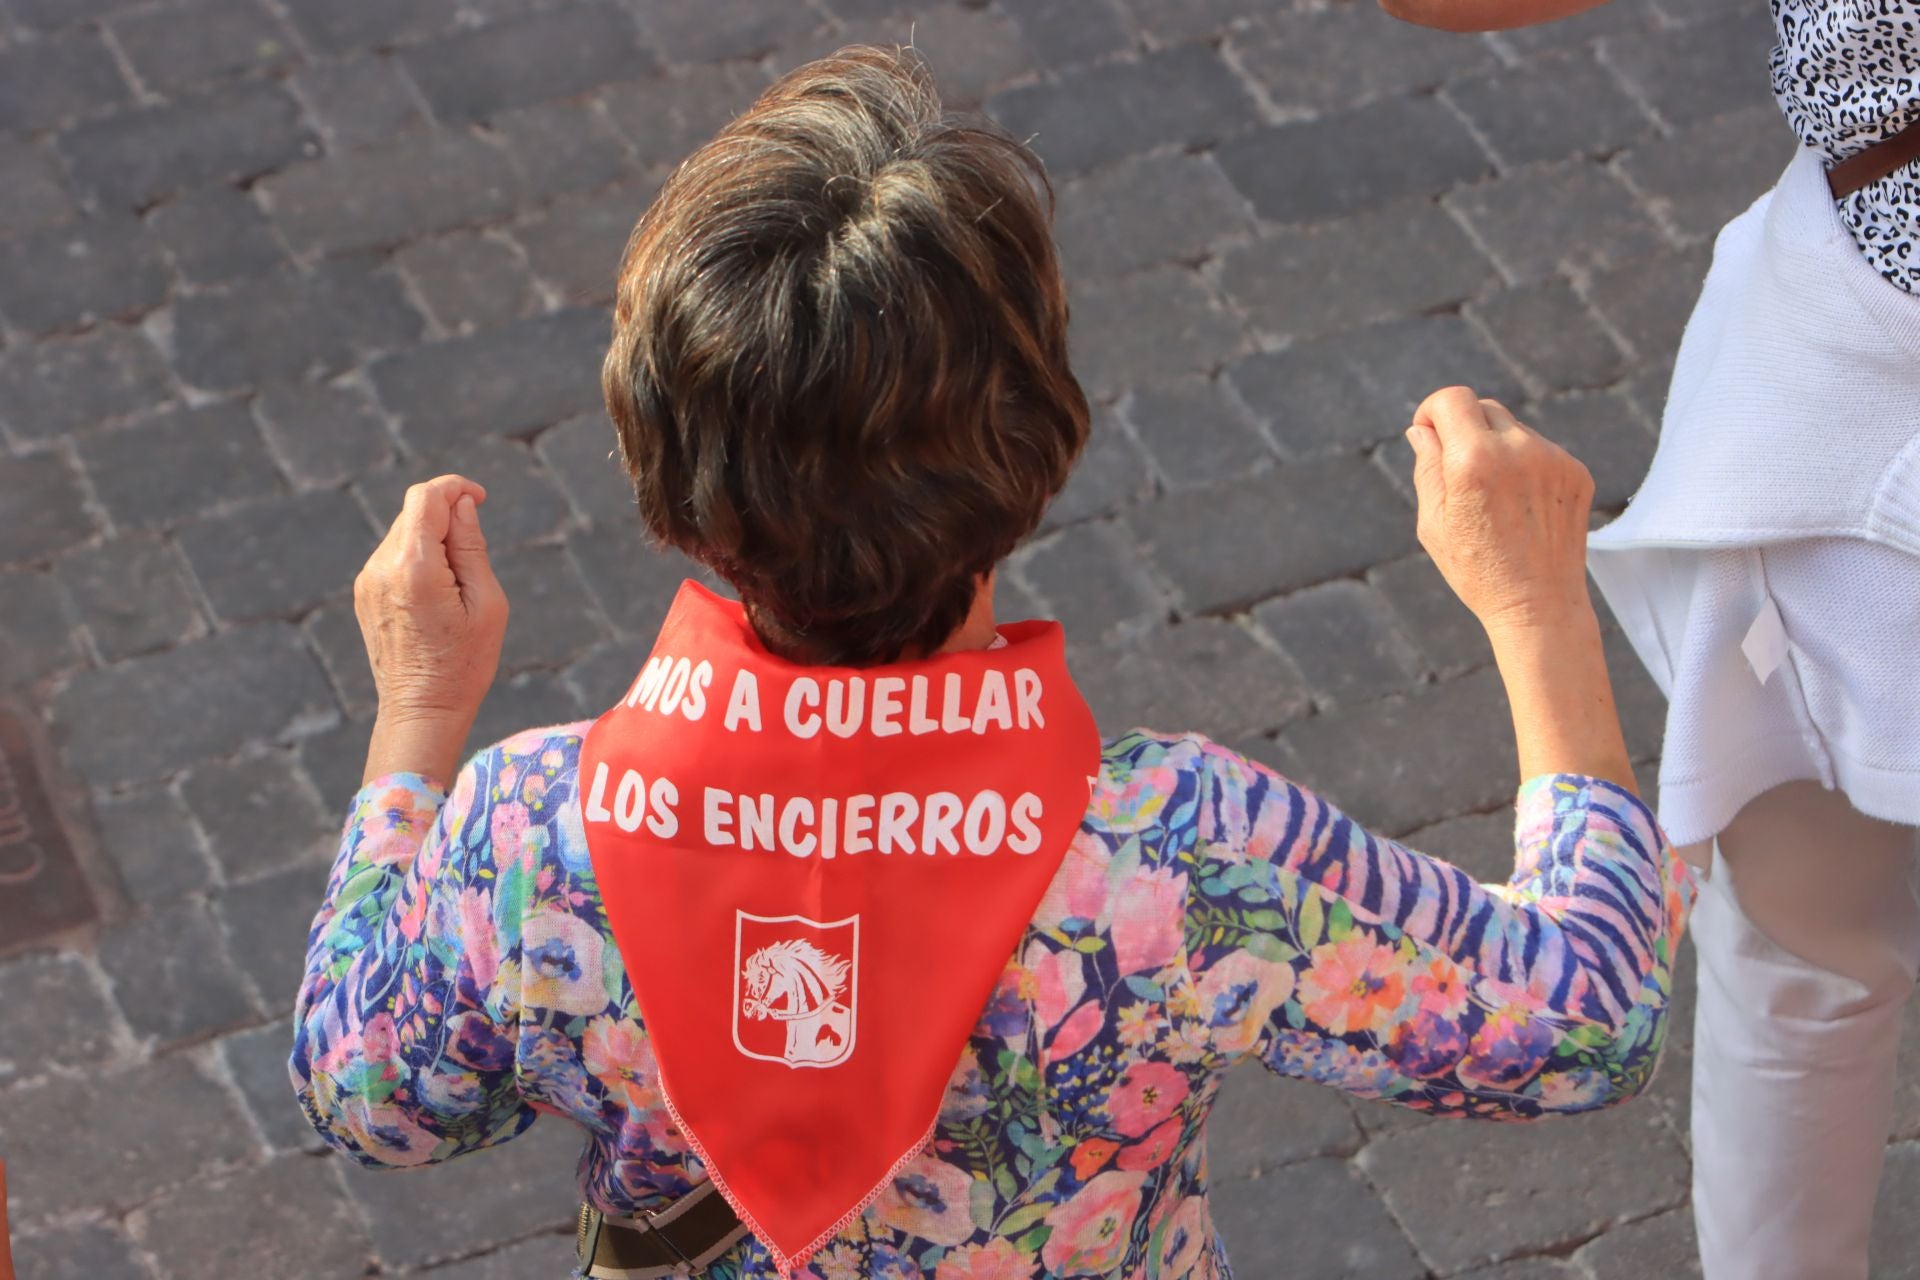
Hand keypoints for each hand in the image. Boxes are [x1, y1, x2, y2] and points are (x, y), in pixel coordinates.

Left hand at [354, 475, 508, 783]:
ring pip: (402, 532)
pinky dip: (417, 557)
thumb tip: (461, 506)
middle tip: (475, 553)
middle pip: (413, 512)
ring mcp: (367, 581)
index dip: (455, 487)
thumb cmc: (464, 663)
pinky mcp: (363, 593)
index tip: (481, 498)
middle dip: (446, 516)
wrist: (421, 710)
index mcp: (415, 568)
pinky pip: (392, 556)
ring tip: (456, 584)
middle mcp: (382, 568)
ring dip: (432, 538)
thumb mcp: (487, 603)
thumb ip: (472, 546)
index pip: (426, 498)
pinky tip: (436, 594)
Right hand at [1406, 387, 1596, 639]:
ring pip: (1513, 429)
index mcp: (1474, 461)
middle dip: (1463, 428)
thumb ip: (1427, 468)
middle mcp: (1518, 449)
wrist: (1539, 606)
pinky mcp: (1576, 471)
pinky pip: (1540, 450)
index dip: (1432, 410)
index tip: (1428, 434)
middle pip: (1483, 407)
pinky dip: (1524, 465)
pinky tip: (1520, 507)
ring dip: (1496, 448)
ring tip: (1493, 500)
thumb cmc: (1477, 570)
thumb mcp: (1433, 523)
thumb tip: (1421, 430)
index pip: (1452, 399)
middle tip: (1457, 472)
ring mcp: (1553, 459)